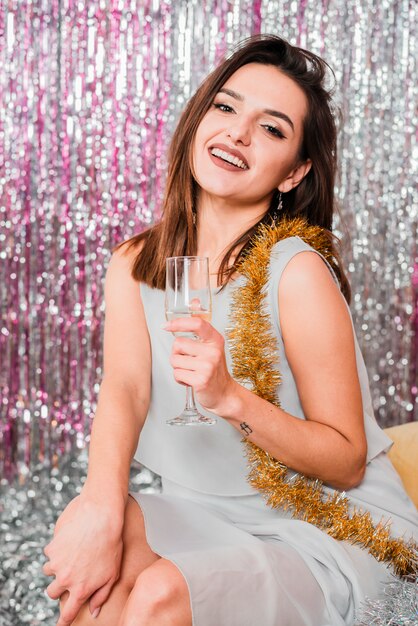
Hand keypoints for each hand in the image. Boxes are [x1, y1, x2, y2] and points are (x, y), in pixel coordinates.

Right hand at [43, 493, 123, 625]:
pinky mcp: (52, 548)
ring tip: (70, 556)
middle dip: (58, 588)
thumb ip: (101, 595)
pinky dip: (57, 550)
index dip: (63, 621)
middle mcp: (66, 579)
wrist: (100, 517)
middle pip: (53, 593)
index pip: (68, 613)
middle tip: (68, 577)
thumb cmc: (112, 545)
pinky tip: (70, 541)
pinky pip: (50, 553)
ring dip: (56, 567)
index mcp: (81, 588)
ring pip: (48, 572)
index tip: (61, 625)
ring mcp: (57, 563)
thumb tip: (94, 612)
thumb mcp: (112, 573)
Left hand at [165, 317, 236, 413]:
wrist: (224, 394)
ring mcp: (208, 366)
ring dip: (178, 368)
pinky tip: (191, 381)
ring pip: (175, 360)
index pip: (197, 324)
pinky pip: (177, 374)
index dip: (179, 323)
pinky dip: (180, 379)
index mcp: (215, 340)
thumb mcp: (211, 344)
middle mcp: (213, 351)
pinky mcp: (201, 380)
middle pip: (178, 344)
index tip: (166, 326)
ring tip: (191, 371)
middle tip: (188, 361)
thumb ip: (201, 325)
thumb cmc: (214, 369)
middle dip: (177, 354)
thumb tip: (195, 301)